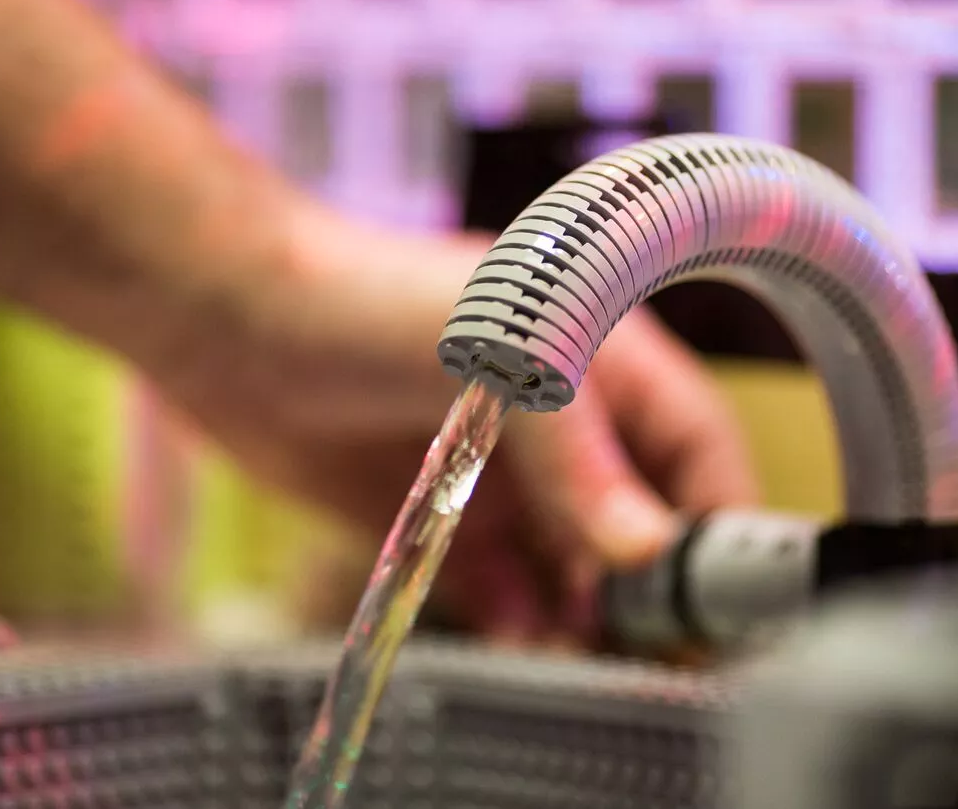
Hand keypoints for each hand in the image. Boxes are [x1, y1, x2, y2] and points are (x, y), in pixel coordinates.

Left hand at [154, 198, 758, 651]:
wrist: (232, 320)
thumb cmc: (370, 296)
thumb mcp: (499, 351)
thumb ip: (576, 451)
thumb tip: (644, 550)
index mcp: (605, 361)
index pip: (697, 445)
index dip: (719, 515)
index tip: (725, 592)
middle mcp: (567, 428)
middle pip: (644, 520)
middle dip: (656, 586)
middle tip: (662, 651)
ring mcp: (510, 478)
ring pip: (580, 566)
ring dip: (591, 616)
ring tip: (589, 660)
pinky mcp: (450, 522)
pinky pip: (509, 589)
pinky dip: (526, 623)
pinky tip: (527, 647)